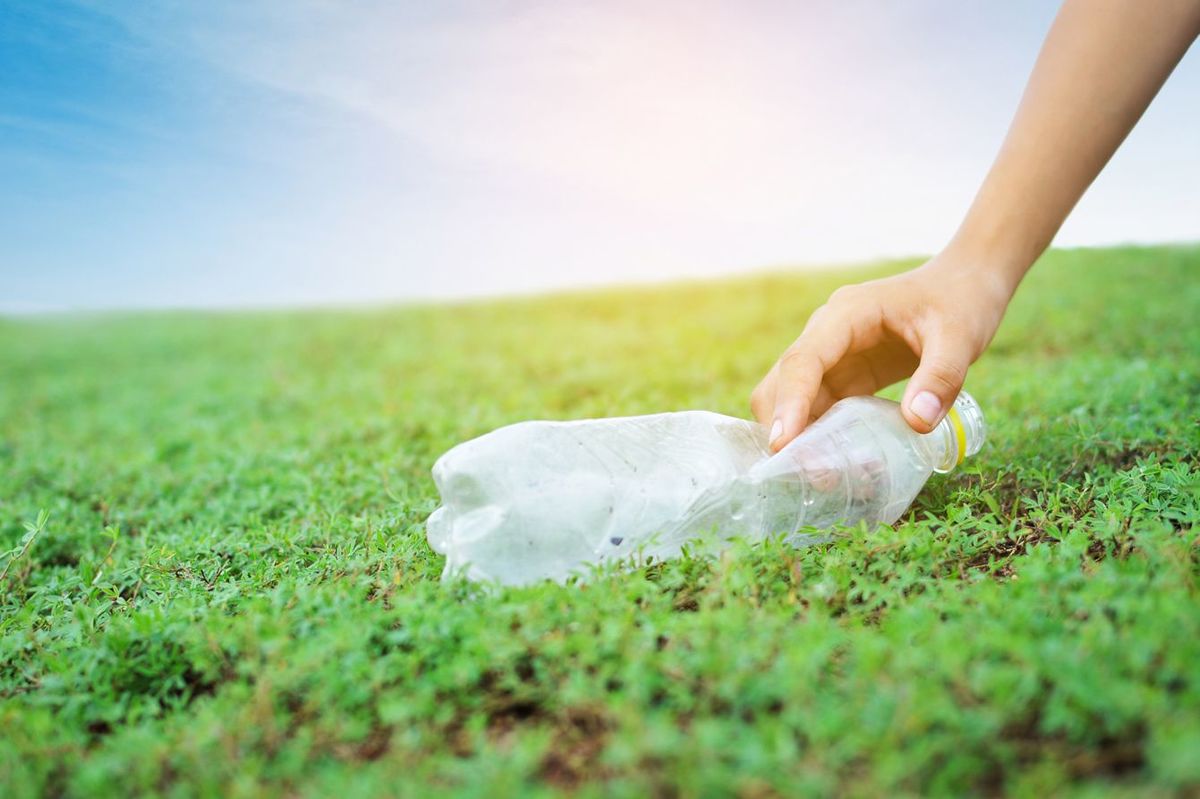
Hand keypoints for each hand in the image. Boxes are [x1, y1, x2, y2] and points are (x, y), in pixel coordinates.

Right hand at [750, 250, 1013, 451]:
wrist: (965, 284)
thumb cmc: (960, 301)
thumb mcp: (960, 337)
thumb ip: (941, 377)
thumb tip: (917, 423)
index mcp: (846, 315)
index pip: (803, 360)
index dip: (790, 403)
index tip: (783, 444)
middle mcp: (827, 335)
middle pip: (782, 382)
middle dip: (783, 426)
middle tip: (805, 472)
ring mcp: (833, 357)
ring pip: (794, 400)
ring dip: (802, 437)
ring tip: (825, 478)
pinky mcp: (846, 376)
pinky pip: (821, 409)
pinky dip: (823, 437)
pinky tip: (841, 464)